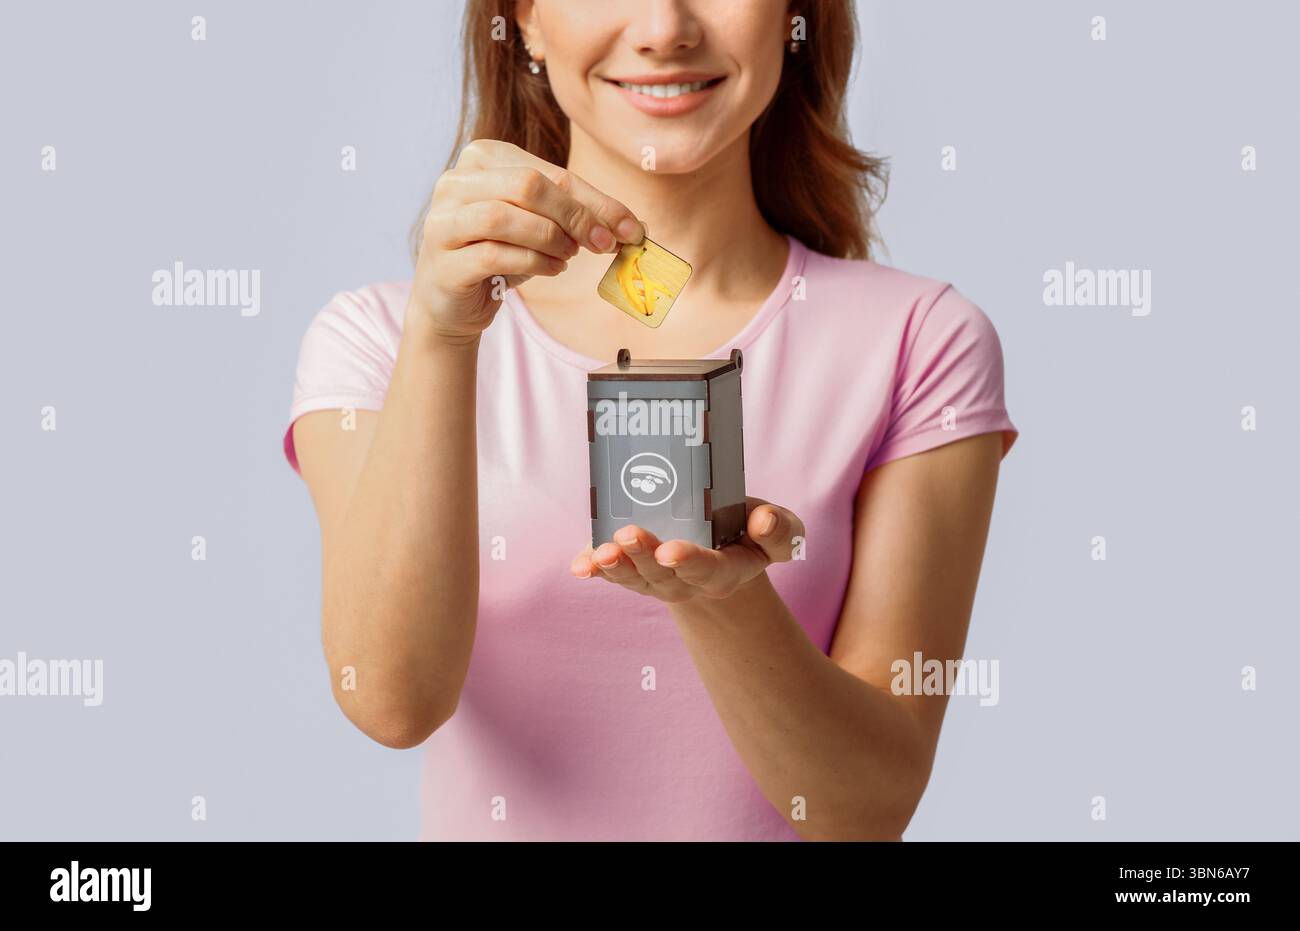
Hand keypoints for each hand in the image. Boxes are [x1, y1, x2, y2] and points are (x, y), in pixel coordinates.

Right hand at [409, 138, 643, 344]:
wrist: (453, 302)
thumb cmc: (500, 255)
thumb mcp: (541, 226)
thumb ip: (579, 217)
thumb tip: (634, 226)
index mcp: (483, 157)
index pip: (551, 172)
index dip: (596, 200)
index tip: (631, 227)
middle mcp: (456, 182)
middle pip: (528, 186)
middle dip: (576, 216)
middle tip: (603, 244)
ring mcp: (442, 220)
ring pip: (505, 217)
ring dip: (550, 239)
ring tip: (568, 257)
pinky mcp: (443, 261)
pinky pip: (494, 254)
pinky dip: (532, 263)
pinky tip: (550, 269)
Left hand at [569, 498, 805, 603]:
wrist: (721, 552)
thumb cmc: (749, 535)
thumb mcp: (778, 532)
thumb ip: (780, 531)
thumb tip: (763, 521)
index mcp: (724, 571)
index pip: (707, 570)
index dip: (690, 562)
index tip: (672, 551)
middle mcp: (685, 581)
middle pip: (662, 574)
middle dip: (644, 555)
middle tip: (628, 534)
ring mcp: (656, 579)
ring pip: (633, 577)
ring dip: (614, 566)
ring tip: (601, 552)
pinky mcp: (632, 569)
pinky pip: (611, 574)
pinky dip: (593, 569)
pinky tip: (579, 566)